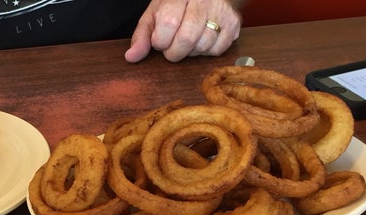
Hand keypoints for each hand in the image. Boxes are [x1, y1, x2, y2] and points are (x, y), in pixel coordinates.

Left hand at [125, 0, 241, 62]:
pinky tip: (201, 41)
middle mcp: (203, 0)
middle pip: (187, 38)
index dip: (160, 40)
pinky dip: (206, 52)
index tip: (159, 41)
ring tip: (187, 42)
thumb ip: (142, 36)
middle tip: (171, 48)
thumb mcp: (154, 15)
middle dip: (174, 52)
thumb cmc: (176, 7)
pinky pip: (218, 50)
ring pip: (203, 46)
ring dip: (190, 52)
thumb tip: (131, 57)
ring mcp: (221, 11)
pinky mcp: (234, 23)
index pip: (168, 23)